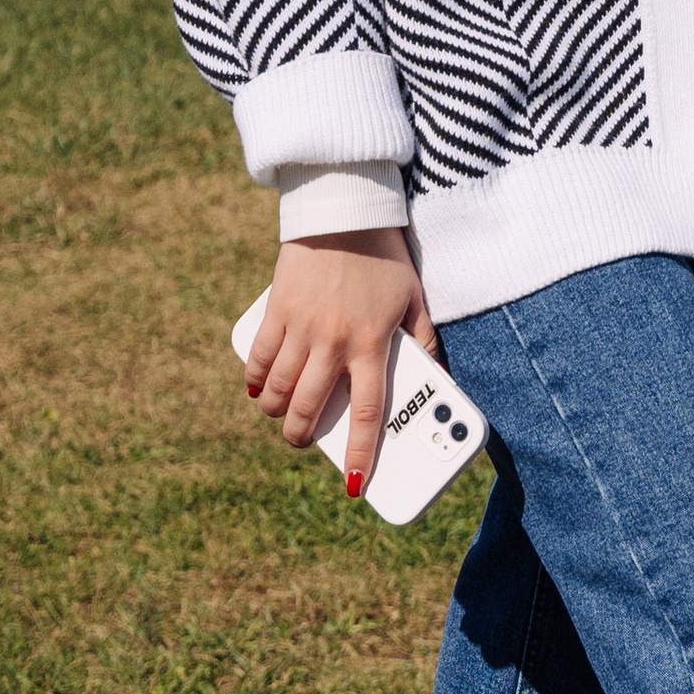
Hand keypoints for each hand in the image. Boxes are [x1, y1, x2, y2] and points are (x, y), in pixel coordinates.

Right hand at [244, 228, 437, 489]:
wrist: (344, 211)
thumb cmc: (385, 256)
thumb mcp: (415, 298)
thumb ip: (424, 340)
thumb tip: (436, 376)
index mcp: (371, 343)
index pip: (367, 413)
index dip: (361, 453)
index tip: (356, 482)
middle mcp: (333, 341)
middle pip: (311, 408)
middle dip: (304, 436)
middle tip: (305, 442)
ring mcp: (301, 326)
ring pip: (280, 389)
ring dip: (278, 412)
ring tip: (282, 416)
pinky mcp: (277, 310)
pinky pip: (260, 357)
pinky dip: (256, 379)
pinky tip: (259, 389)